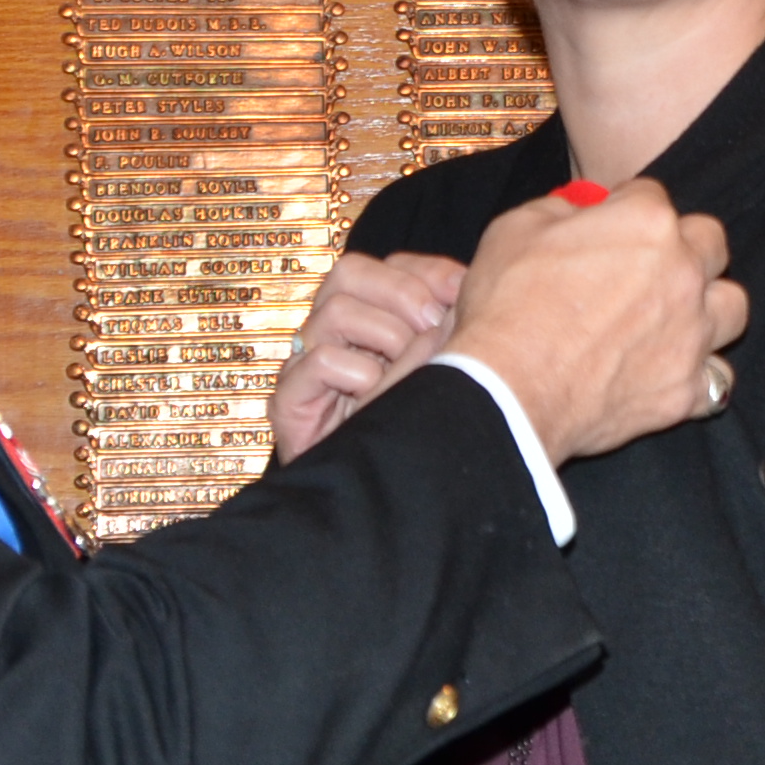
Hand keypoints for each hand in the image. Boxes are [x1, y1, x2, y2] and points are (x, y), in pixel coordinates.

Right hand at [267, 250, 469, 463]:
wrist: (372, 499)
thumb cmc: (412, 432)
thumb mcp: (441, 370)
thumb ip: (453, 329)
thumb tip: (476, 289)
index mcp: (368, 316)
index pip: (389, 265)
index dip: (429, 273)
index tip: (465, 295)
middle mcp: (330, 332)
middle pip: (350, 272)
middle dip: (403, 295)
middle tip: (434, 327)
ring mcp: (304, 364)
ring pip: (335, 311)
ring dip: (384, 337)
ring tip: (406, 371)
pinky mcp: (288, 400)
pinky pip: (319, 360)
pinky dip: (357, 375)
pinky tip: (376, 399)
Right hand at [440, 179, 749, 466]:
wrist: (508, 390)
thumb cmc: (507, 305)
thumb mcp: (515, 228)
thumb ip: (559, 209)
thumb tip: (578, 211)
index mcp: (646, 223)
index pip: (651, 195)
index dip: (625, 206)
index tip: (610, 222)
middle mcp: (683, 273)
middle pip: (711, 243)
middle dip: (685, 246)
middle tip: (651, 264)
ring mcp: (692, 334)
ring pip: (733, 307)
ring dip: (710, 307)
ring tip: (679, 316)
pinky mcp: (685, 389)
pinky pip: (717, 380)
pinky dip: (699, 375)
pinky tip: (673, 372)